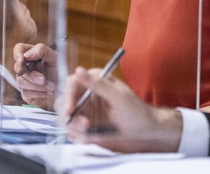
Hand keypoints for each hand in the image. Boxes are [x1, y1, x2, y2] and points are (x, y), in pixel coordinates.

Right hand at [14, 42, 57, 109]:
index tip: (22, 60)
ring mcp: (26, 80)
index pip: (19, 49)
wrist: (67, 90)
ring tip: (51, 86)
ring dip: (37, 85)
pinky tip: (47, 92)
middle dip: (31, 75)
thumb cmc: (63, 73)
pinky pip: (25, 92)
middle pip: (18, 67)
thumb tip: (26, 54)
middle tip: (43, 79)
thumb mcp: (57, 58)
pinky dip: (39, 93)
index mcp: (34, 55)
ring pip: (21, 81)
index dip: (18, 53)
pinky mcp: (26, 93)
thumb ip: (42, 51)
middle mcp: (28, 67)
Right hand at [64, 66, 182, 152]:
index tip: (70, 111)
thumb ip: (98, 85)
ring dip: (76, 129)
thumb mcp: (119, 97)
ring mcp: (85, 111)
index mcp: (95, 81)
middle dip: (71, 117)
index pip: (71, 84)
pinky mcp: (86, 125)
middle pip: (64, 103)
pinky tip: (94, 138)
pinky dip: (80, 137)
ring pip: (67, 119)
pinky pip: (73, 132)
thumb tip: (79, 71)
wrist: (145, 131)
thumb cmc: (136, 111)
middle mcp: (87, 94)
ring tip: (92, 135)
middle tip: (86, 126)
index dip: (68, 96)